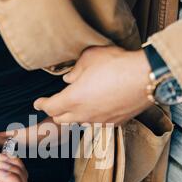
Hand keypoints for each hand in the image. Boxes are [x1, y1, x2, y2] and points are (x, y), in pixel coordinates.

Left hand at [34, 46, 152, 124]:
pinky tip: (97, 110)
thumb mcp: (89, 58)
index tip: (37, 103)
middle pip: (62, 119)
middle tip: (54, 105)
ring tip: (76, 107)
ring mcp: (100, 121)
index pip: (50, 107)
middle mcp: (84, 114)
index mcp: (72, 99)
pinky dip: (93, 118)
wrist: (145, 78)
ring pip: (80, 123)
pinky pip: (98, 123)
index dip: (41, 104)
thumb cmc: (116, 64)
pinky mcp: (115, 122)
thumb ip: (75, 70)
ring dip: (74, 117)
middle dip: (55, 112)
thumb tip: (69, 78)